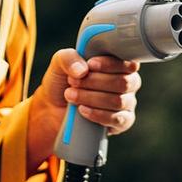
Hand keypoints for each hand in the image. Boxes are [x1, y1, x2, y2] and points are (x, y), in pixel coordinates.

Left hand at [27, 49, 141, 169]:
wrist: (53, 110)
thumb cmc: (62, 83)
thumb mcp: (59, 64)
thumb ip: (68, 58)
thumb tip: (82, 70)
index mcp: (118, 64)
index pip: (128, 63)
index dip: (110, 64)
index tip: (90, 65)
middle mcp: (127, 83)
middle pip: (123, 82)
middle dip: (95, 82)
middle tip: (73, 82)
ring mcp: (126, 103)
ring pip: (119, 101)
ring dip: (92, 98)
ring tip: (71, 95)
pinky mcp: (122, 122)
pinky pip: (118, 120)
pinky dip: (98, 114)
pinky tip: (82, 110)